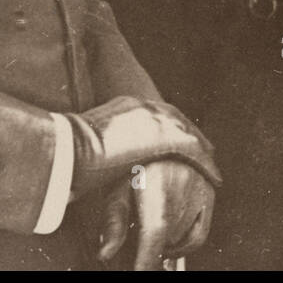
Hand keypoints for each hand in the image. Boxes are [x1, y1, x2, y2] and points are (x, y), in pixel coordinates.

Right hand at [68, 96, 220, 200]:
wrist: (72, 148)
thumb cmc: (68, 152)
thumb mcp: (84, 143)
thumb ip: (94, 147)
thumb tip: (88, 163)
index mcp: (124, 105)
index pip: (155, 114)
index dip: (169, 126)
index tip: (177, 136)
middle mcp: (144, 107)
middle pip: (177, 119)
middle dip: (191, 133)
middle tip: (206, 148)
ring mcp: (156, 120)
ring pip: (189, 134)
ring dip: (202, 150)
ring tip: (212, 166)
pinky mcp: (166, 138)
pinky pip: (193, 150)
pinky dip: (205, 164)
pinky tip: (214, 177)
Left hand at [96, 160, 215, 269]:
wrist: (156, 130)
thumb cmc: (133, 158)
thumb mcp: (116, 187)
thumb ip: (112, 222)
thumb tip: (105, 253)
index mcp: (159, 191)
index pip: (154, 241)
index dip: (145, 263)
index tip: (139, 270)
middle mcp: (184, 192)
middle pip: (168, 242)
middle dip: (152, 248)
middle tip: (136, 241)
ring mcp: (200, 191)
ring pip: (186, 240)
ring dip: (169, 244)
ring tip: (152, 236)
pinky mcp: (209, 191)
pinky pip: (202, 231)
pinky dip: (188, 240)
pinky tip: (172, 237)